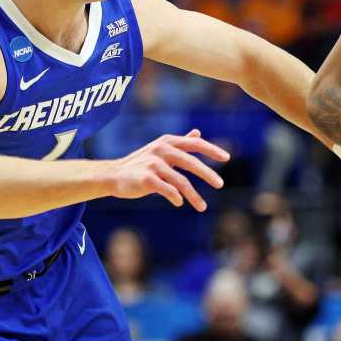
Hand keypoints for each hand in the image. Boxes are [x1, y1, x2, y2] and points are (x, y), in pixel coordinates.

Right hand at [109, 129, 228, 211]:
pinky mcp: (146, 179)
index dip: (211, 150)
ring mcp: (153, 164)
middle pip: (191, 163)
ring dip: (194, 196)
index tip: (227, 158)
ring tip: (202, 207)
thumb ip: (180, 143)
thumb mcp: (160, 149)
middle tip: (221, 184)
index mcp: (167, 142)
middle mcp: (161, 150)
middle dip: (208, 174)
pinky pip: (167, 190)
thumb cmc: (140, 164)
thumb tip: (197, 133)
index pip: (194, 144)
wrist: (113, 175)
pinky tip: (180, 203)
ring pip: (181, 181)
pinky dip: (176, 197)